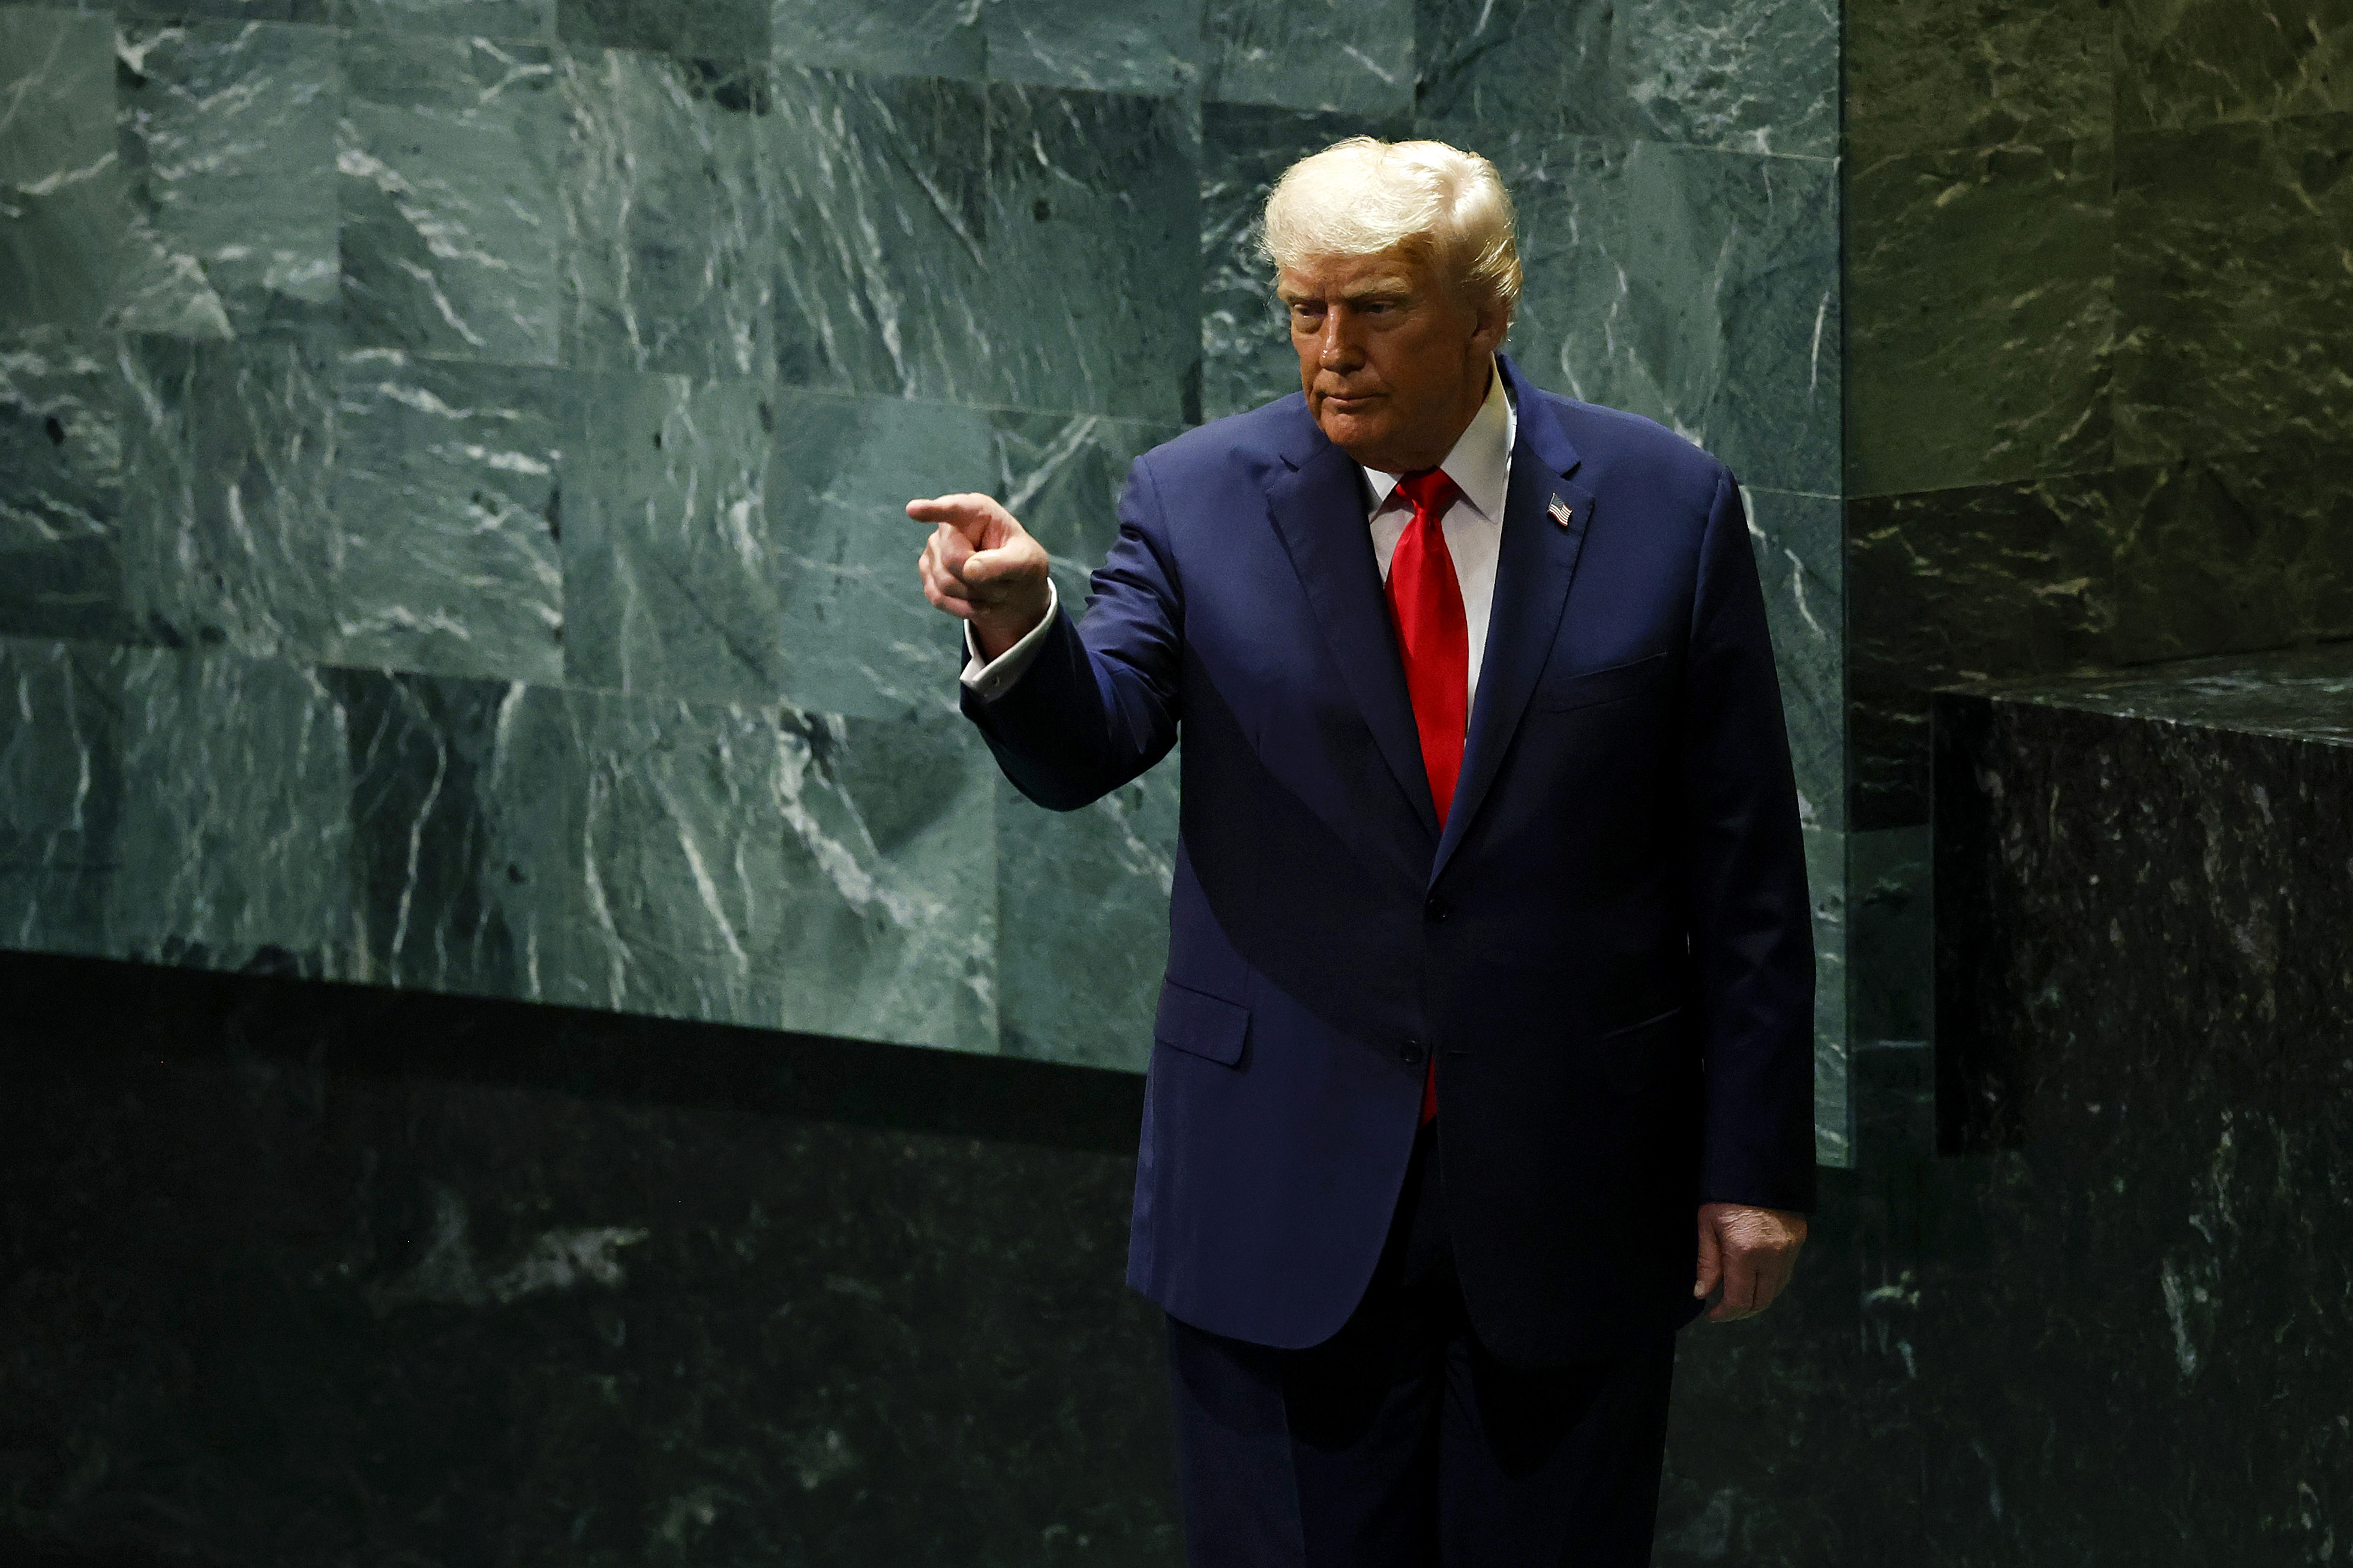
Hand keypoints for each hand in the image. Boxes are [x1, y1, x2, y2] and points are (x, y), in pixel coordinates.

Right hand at [908, 492, 1052, 660]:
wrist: (1013, 587)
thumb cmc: (1022, 564)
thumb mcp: (1027, 563)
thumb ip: (1003, 564)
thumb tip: (969, 570)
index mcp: (977, 511)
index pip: (952, 509)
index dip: (932, 510)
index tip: (913, 510)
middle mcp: (949, 526)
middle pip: (952, 559)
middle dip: (980, 580)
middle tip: (1004, 583)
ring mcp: (934, 549)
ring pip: (944, 582)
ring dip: (975, 596)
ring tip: (993, 591)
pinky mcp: (928, 572)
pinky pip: (937, 597)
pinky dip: (962, 607)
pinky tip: (978, 604)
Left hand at [1693, 1202, 1806, 1322]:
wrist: (1757, 1165)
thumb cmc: (1725, 1194)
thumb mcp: (1707, 1225)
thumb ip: (1707, 1263)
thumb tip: (1702, 1293)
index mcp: (1745, 1252)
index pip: (1740, 1300)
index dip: (1725, 1314)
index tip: (1712, 1315)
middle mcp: (1772, 1256)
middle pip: (1761, 1301)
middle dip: (1741, 1311)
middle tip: (1724, 1309)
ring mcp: (1789, 1249)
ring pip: (1776, 1290)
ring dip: (1757, 1299)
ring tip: (1737, 1294)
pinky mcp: (1798, 1240)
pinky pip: (1785, 1273)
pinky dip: (1770, 1282)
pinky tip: (1754, 1277)